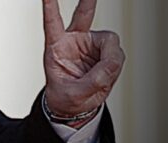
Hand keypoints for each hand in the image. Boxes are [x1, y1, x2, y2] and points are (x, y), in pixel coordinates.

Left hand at [42, 0, 124, 121]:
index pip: (53, 23)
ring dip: (110, 60)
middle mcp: (75, 40)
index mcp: (56, 47)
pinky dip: (114, 66)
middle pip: (83, 15)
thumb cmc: (67, 98)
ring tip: (101, 76)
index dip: (50, 7)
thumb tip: (112, 63)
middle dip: (88, 1)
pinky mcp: (105, 51)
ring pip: (109, 42)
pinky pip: (117, 54)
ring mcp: (92, 44)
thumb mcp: (74, 94)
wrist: (76, 107)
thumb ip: (93, 80)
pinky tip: (106, 74)